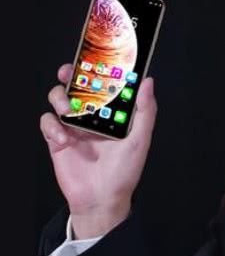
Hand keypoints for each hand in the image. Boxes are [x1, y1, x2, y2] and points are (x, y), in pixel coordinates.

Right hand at [40, 63, 157, 238]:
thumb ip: (145, 110)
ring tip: (69, 112)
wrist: (102, 199)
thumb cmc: (124, 171)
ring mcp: (74, 126)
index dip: (99, 68)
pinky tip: (65, 138)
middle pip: (77, 85)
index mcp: (112, 112)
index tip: (97, 56)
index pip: (104, 83)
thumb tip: (147, 81)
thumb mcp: (140, 138)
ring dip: (60, 99)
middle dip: (72, 74)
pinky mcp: (57, 140)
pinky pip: (47, 122)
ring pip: (58, 99)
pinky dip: (52, 126)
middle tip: (71, 71)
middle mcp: (92, 115)